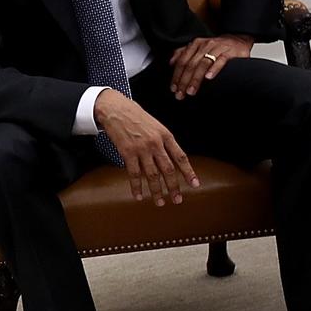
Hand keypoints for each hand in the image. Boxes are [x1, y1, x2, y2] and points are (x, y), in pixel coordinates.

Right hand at [94, 89, 199, 205]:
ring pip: (152, 175)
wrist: (115, 109)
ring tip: (160, 202)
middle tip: (177, 199)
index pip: (181, 157)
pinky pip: (134, 174)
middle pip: (168, 170)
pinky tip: (138, 195)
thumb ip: (163, 141)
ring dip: (157, 191)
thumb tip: (170, 159)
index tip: (194, 185)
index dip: (189, 172)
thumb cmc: (135, 115)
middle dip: (174, 187)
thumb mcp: (155, 125)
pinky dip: (136, 186)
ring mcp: (142, 149)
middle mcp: (156, 143)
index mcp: (166, 135)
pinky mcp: (127, 153)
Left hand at [169, 34, 252, 99]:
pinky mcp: (230, 51)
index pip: (182, 61)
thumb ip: (184, 54)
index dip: (176, 76)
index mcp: (195, 44)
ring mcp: (217, 48)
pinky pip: (221, 60)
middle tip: (181, 93)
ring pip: (203, 64)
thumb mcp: (199, 48)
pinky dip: (214, 69)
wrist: (239, 40)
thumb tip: (171, 63)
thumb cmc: (216, 47)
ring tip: (191, 90)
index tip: (173, 88)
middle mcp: (204, 45)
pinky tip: (209, 77)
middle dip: (184, 81)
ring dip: (196, 79)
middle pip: (191, 64)